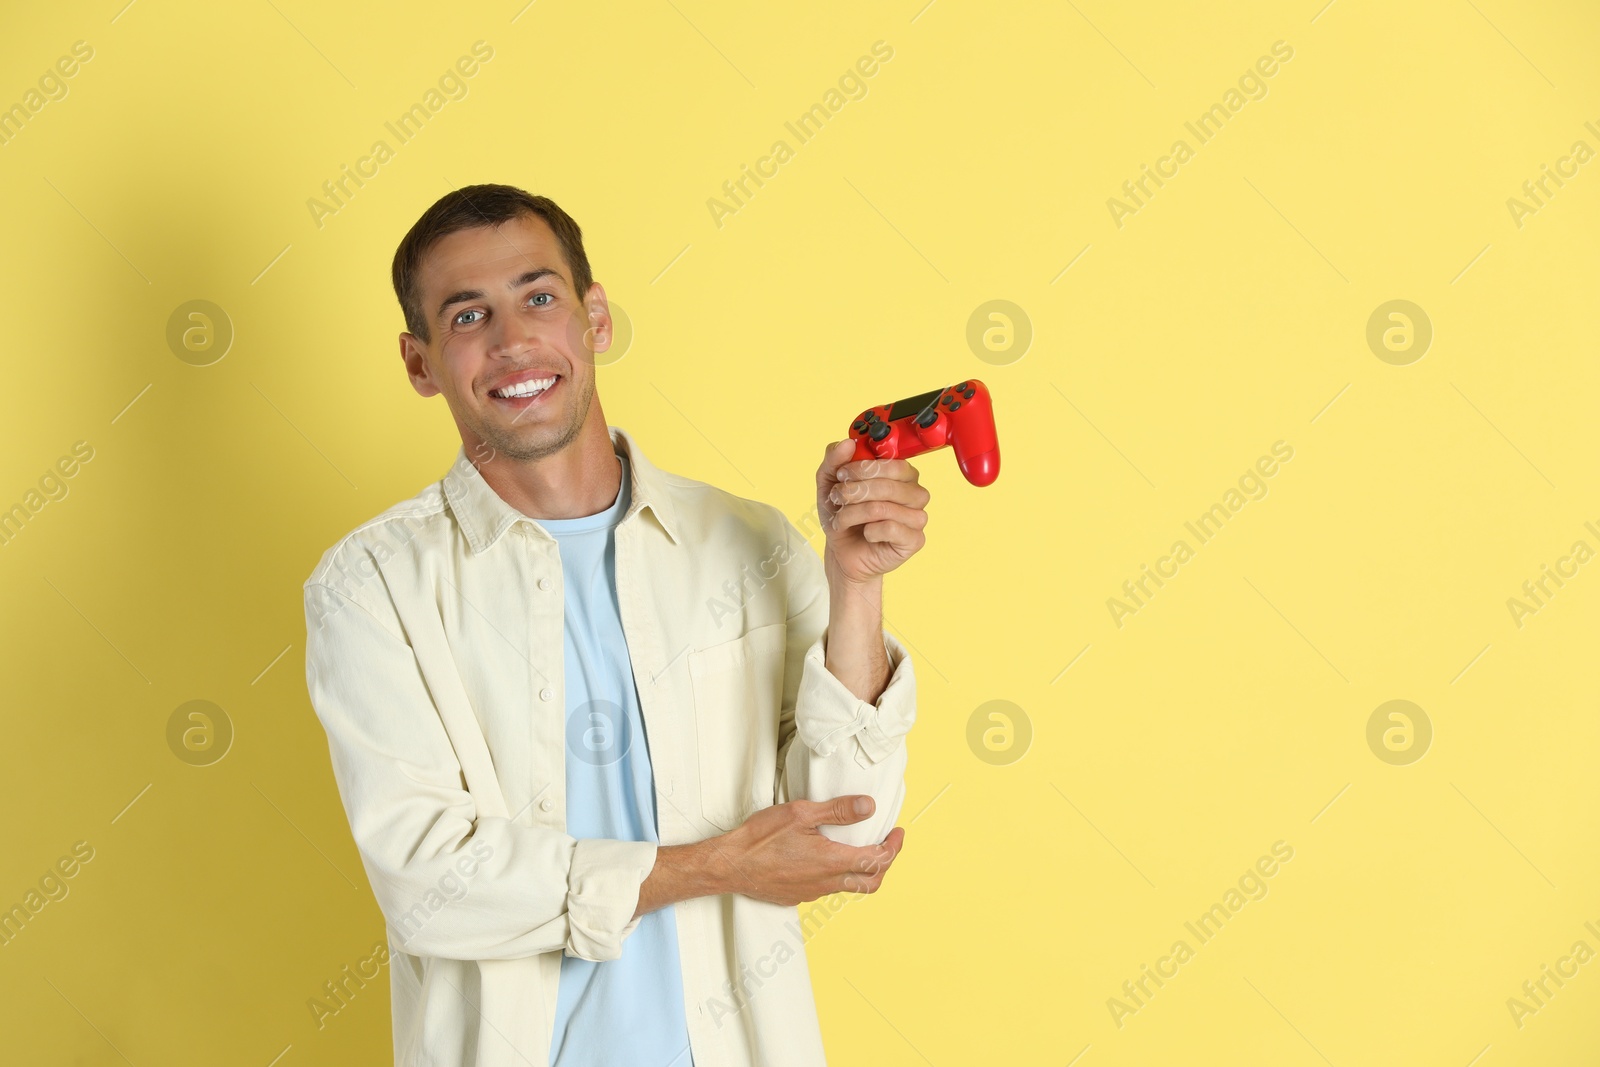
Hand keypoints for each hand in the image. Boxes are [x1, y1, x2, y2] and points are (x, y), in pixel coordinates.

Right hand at [721, 796, 906, 906]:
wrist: (730, 866)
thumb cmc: (761, 838)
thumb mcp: (800, 813)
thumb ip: (837, 811)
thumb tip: (869, 807)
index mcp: (832, 862)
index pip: (878, 861)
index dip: (894, 847)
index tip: (898, 833)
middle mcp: (826, 882)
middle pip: (871, 883)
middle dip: (886, 865)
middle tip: (887, 845)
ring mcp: (812, 893)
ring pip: (848, 886)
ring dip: (860, 869)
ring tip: (857, 847)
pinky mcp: (798, 896)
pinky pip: (826, 887)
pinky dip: (836, 874)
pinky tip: (824, 857)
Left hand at [816, 439, 929, 587]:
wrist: (841, 552)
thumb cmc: (843, 516)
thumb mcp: (829, 484)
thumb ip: (835, 460)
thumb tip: (848, 442)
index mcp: (901, 475)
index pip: (894, 463)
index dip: (865, 468)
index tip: (843, 474)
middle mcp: (914, 493)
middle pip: (889, 486)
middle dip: (855, 492)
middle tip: (838, 497)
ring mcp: (917, 517)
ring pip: (885, 508)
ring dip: (854, 513)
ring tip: (842, 518)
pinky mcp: (914, 540)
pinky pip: (891, 528)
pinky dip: (870, 531)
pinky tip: (866, 533)